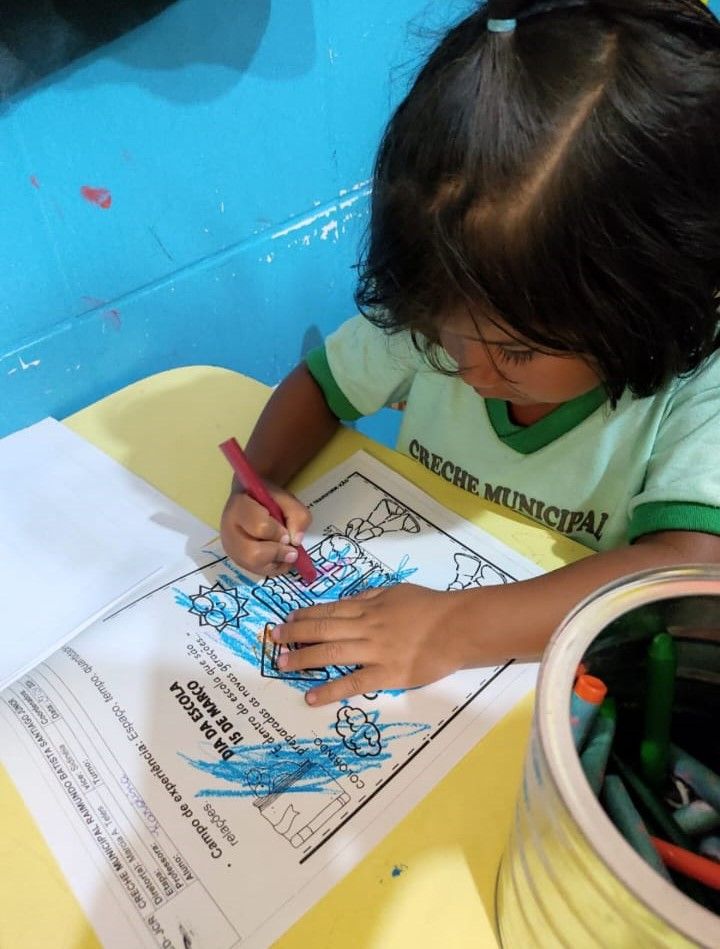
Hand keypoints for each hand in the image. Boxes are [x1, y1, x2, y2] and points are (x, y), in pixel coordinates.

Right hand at [220, 482, 310, 576]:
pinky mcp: (237, 559)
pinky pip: (257, 571)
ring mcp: (231, 548)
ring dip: (276, 561)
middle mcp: (229, 530)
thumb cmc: (267, 498)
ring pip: (254, 565)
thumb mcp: (285, 498)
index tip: (286, 530)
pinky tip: (279, 557)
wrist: (250, 499)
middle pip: (252, 554)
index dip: (278, 533)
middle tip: (290, 547)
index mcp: (239, 506)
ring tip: (285, 551)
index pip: (260, 527)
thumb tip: (296, 541)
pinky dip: (273, 567)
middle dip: (277, 553)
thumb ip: (296, 514)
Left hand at [271, 584, 467, 704]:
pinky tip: (311, 697)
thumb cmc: (431, 606)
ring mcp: (375, 651)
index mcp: (369, 606)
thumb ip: (371, 596)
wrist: (459, 626)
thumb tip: (348, 601)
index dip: (305, 615)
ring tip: (283, 664)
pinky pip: (353, 683)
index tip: (288, 620)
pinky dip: (330, 690)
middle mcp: (366, 627)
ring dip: (304, 658)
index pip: (329, 610)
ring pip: (332, 654)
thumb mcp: (397, 592)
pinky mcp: (387, 674)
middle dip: (295, 634)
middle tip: (274, 639)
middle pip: (323, 629)